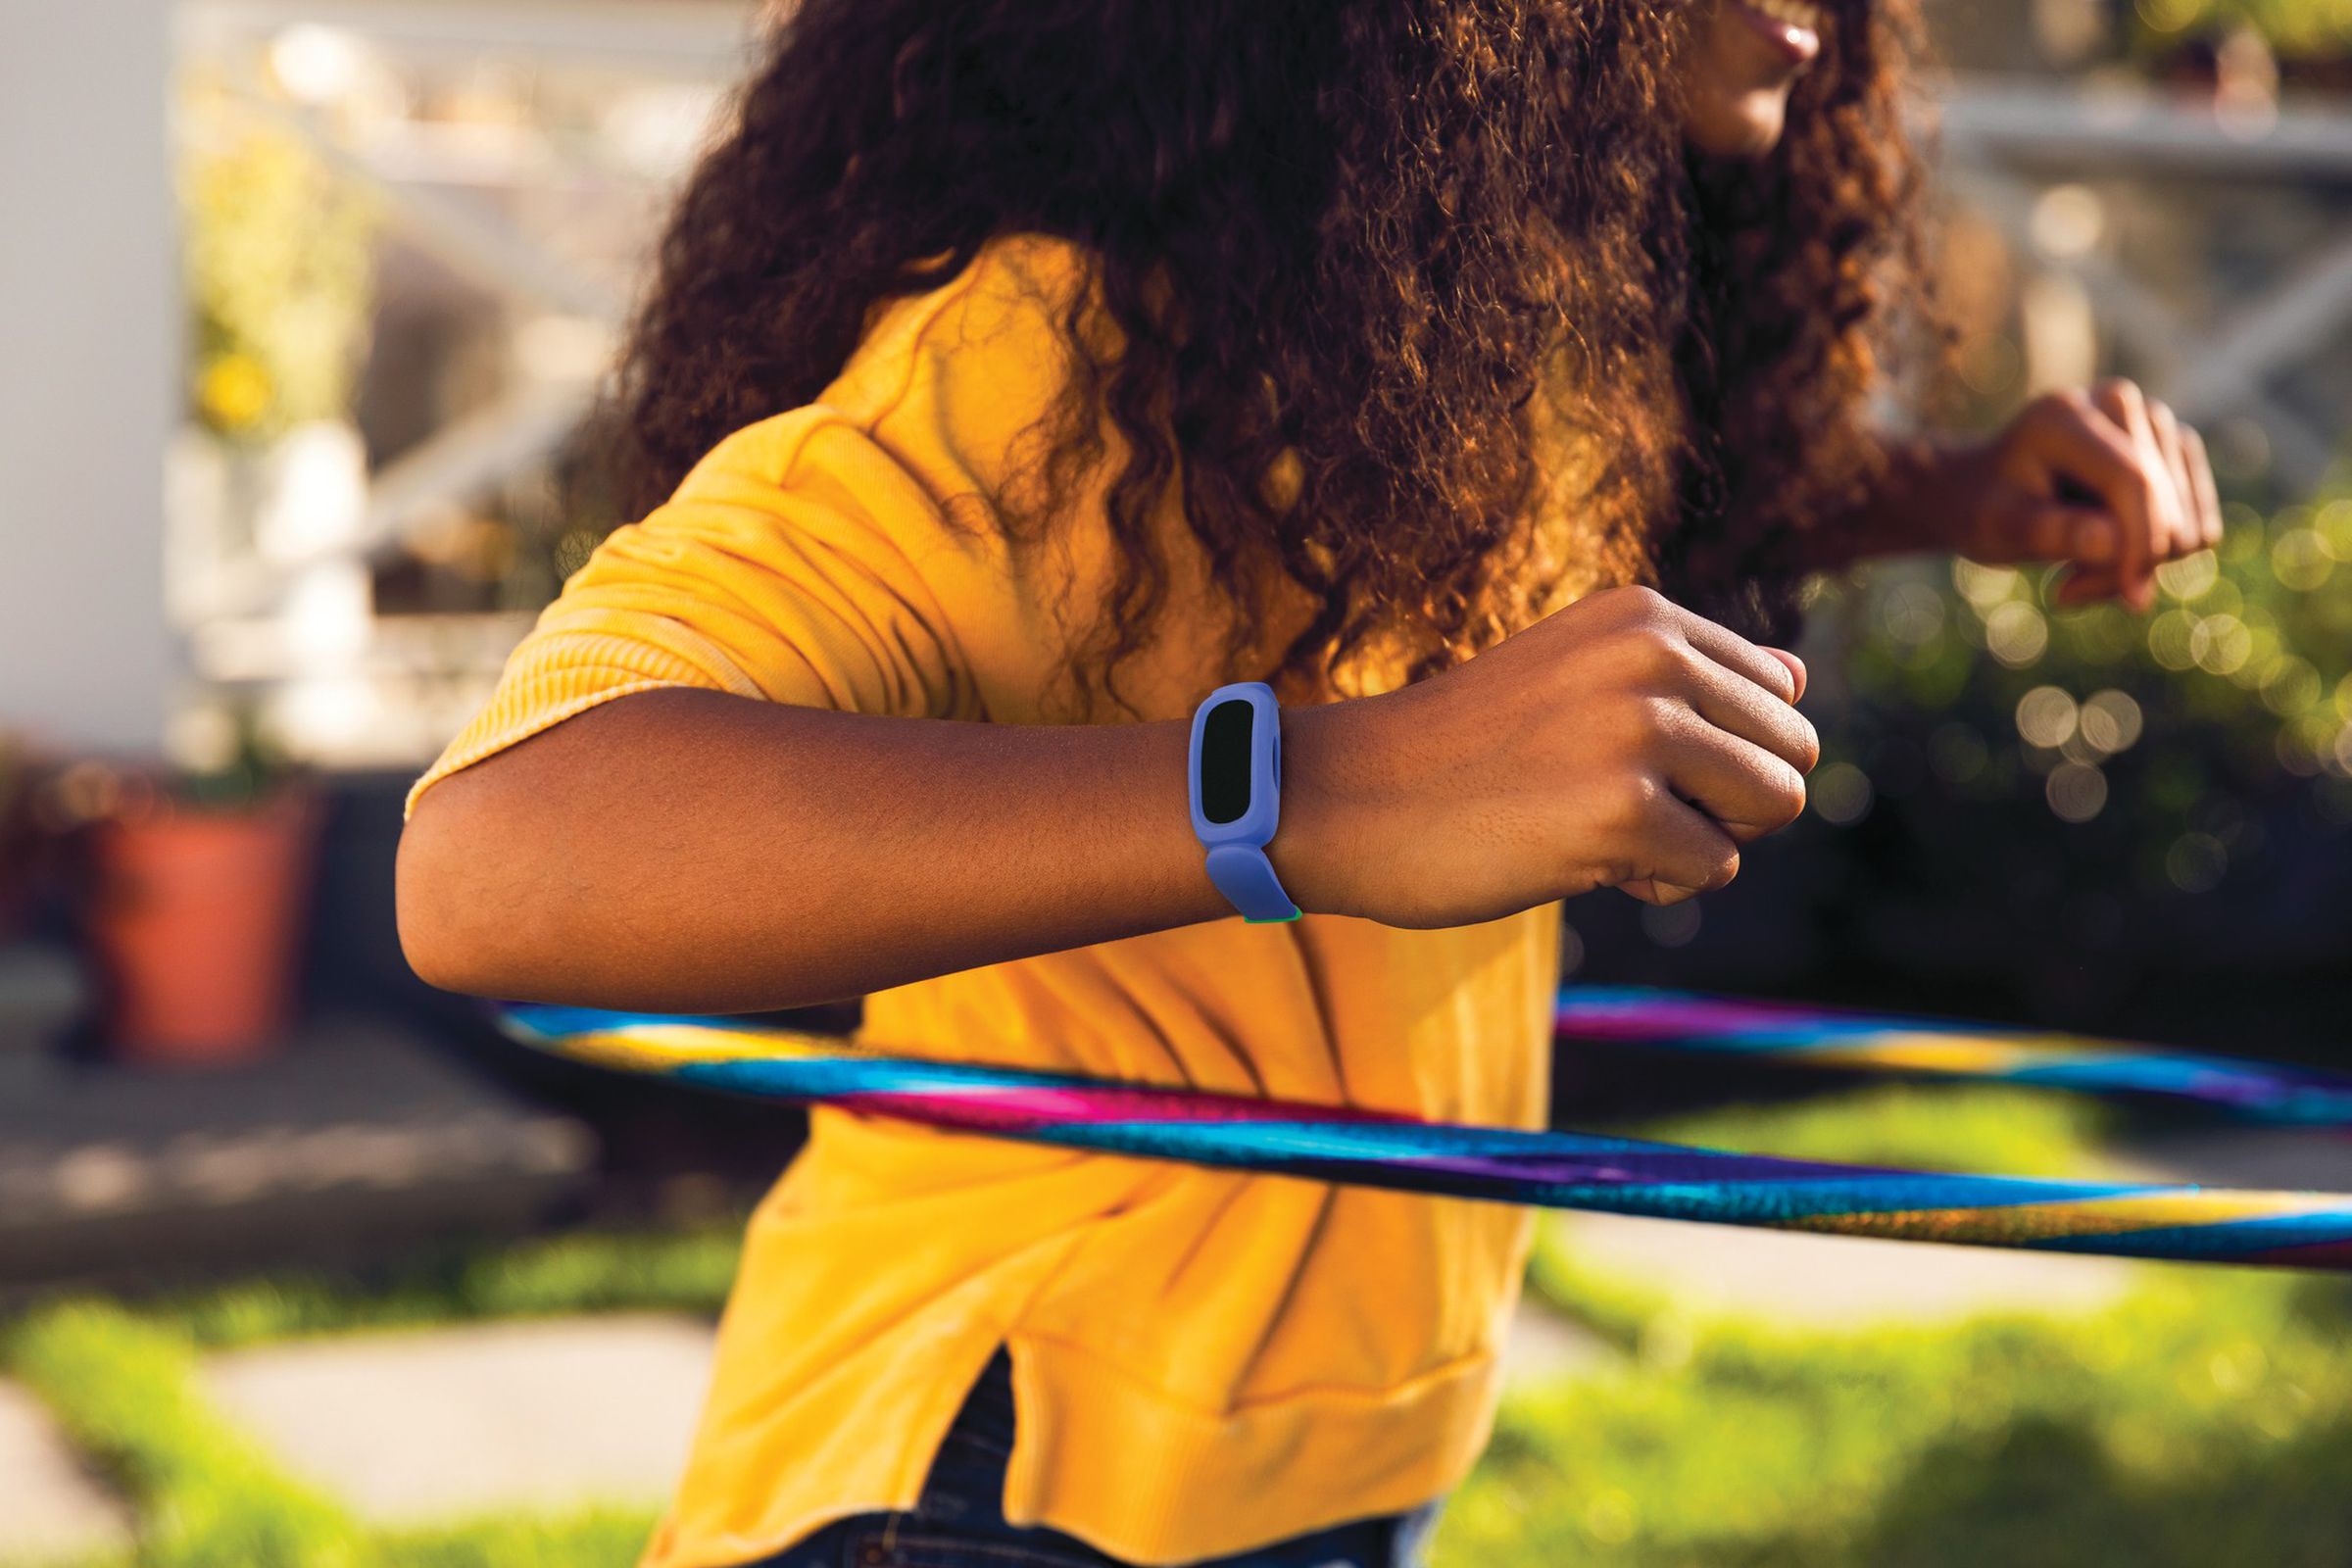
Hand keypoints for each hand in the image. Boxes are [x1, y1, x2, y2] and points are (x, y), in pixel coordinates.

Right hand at [1274, 586, 1817, 928]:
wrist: (1343, 798)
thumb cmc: (1461, 751)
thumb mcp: (1576, 679)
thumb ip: (1688, 674)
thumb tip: (1800, 675)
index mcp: (1643, 614)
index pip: (1778, 693)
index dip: (1717, 751)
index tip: (1624, 760)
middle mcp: (1651, 654)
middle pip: (1792, 754)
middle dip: (1726, 802)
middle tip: (1620, 805)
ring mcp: (1639, 729)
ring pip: (1774, 808)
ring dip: (1702, 842)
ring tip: (1605, 831)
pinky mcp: (1622, 809)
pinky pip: (1713, 871)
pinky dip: (1656, 885)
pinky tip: (1577, 860)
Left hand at [1937, 381, 2222, 612]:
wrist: (1985, 492)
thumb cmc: (1984, 510)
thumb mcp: (1999, 529)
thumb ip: (2054, 533)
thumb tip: (2112, 541)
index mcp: (2065, 415)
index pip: (2132, 480)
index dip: (2141, 542)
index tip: (2130, 598)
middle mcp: (2118, 403)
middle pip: (2161, 499)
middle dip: (2127, 561)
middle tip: (2066, 591)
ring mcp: (2153, 422)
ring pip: (2186, 517)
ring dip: (2139, 563)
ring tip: (2076, 570)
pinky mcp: (2175, 448)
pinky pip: (2196, 523)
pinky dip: (2158, 556)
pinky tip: (2106, 558)